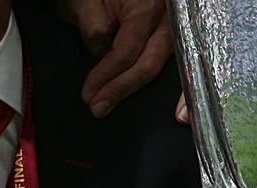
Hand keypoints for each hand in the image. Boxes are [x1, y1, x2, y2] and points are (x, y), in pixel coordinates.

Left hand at [62, 0, 173, 118]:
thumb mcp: (86, 1)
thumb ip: (93, 25)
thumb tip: (102, 54)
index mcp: (146, 6)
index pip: (128, 49)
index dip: (107, 74)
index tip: (89, 93)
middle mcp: (166, 18)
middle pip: (149, 63)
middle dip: (121, 89)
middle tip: (98, 108)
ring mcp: (171, 28)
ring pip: (159, 66)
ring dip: (133, 87)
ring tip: (108, 103)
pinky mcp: (169, 37)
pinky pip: (161, 62)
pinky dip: (147, 79)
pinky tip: (130, 91)